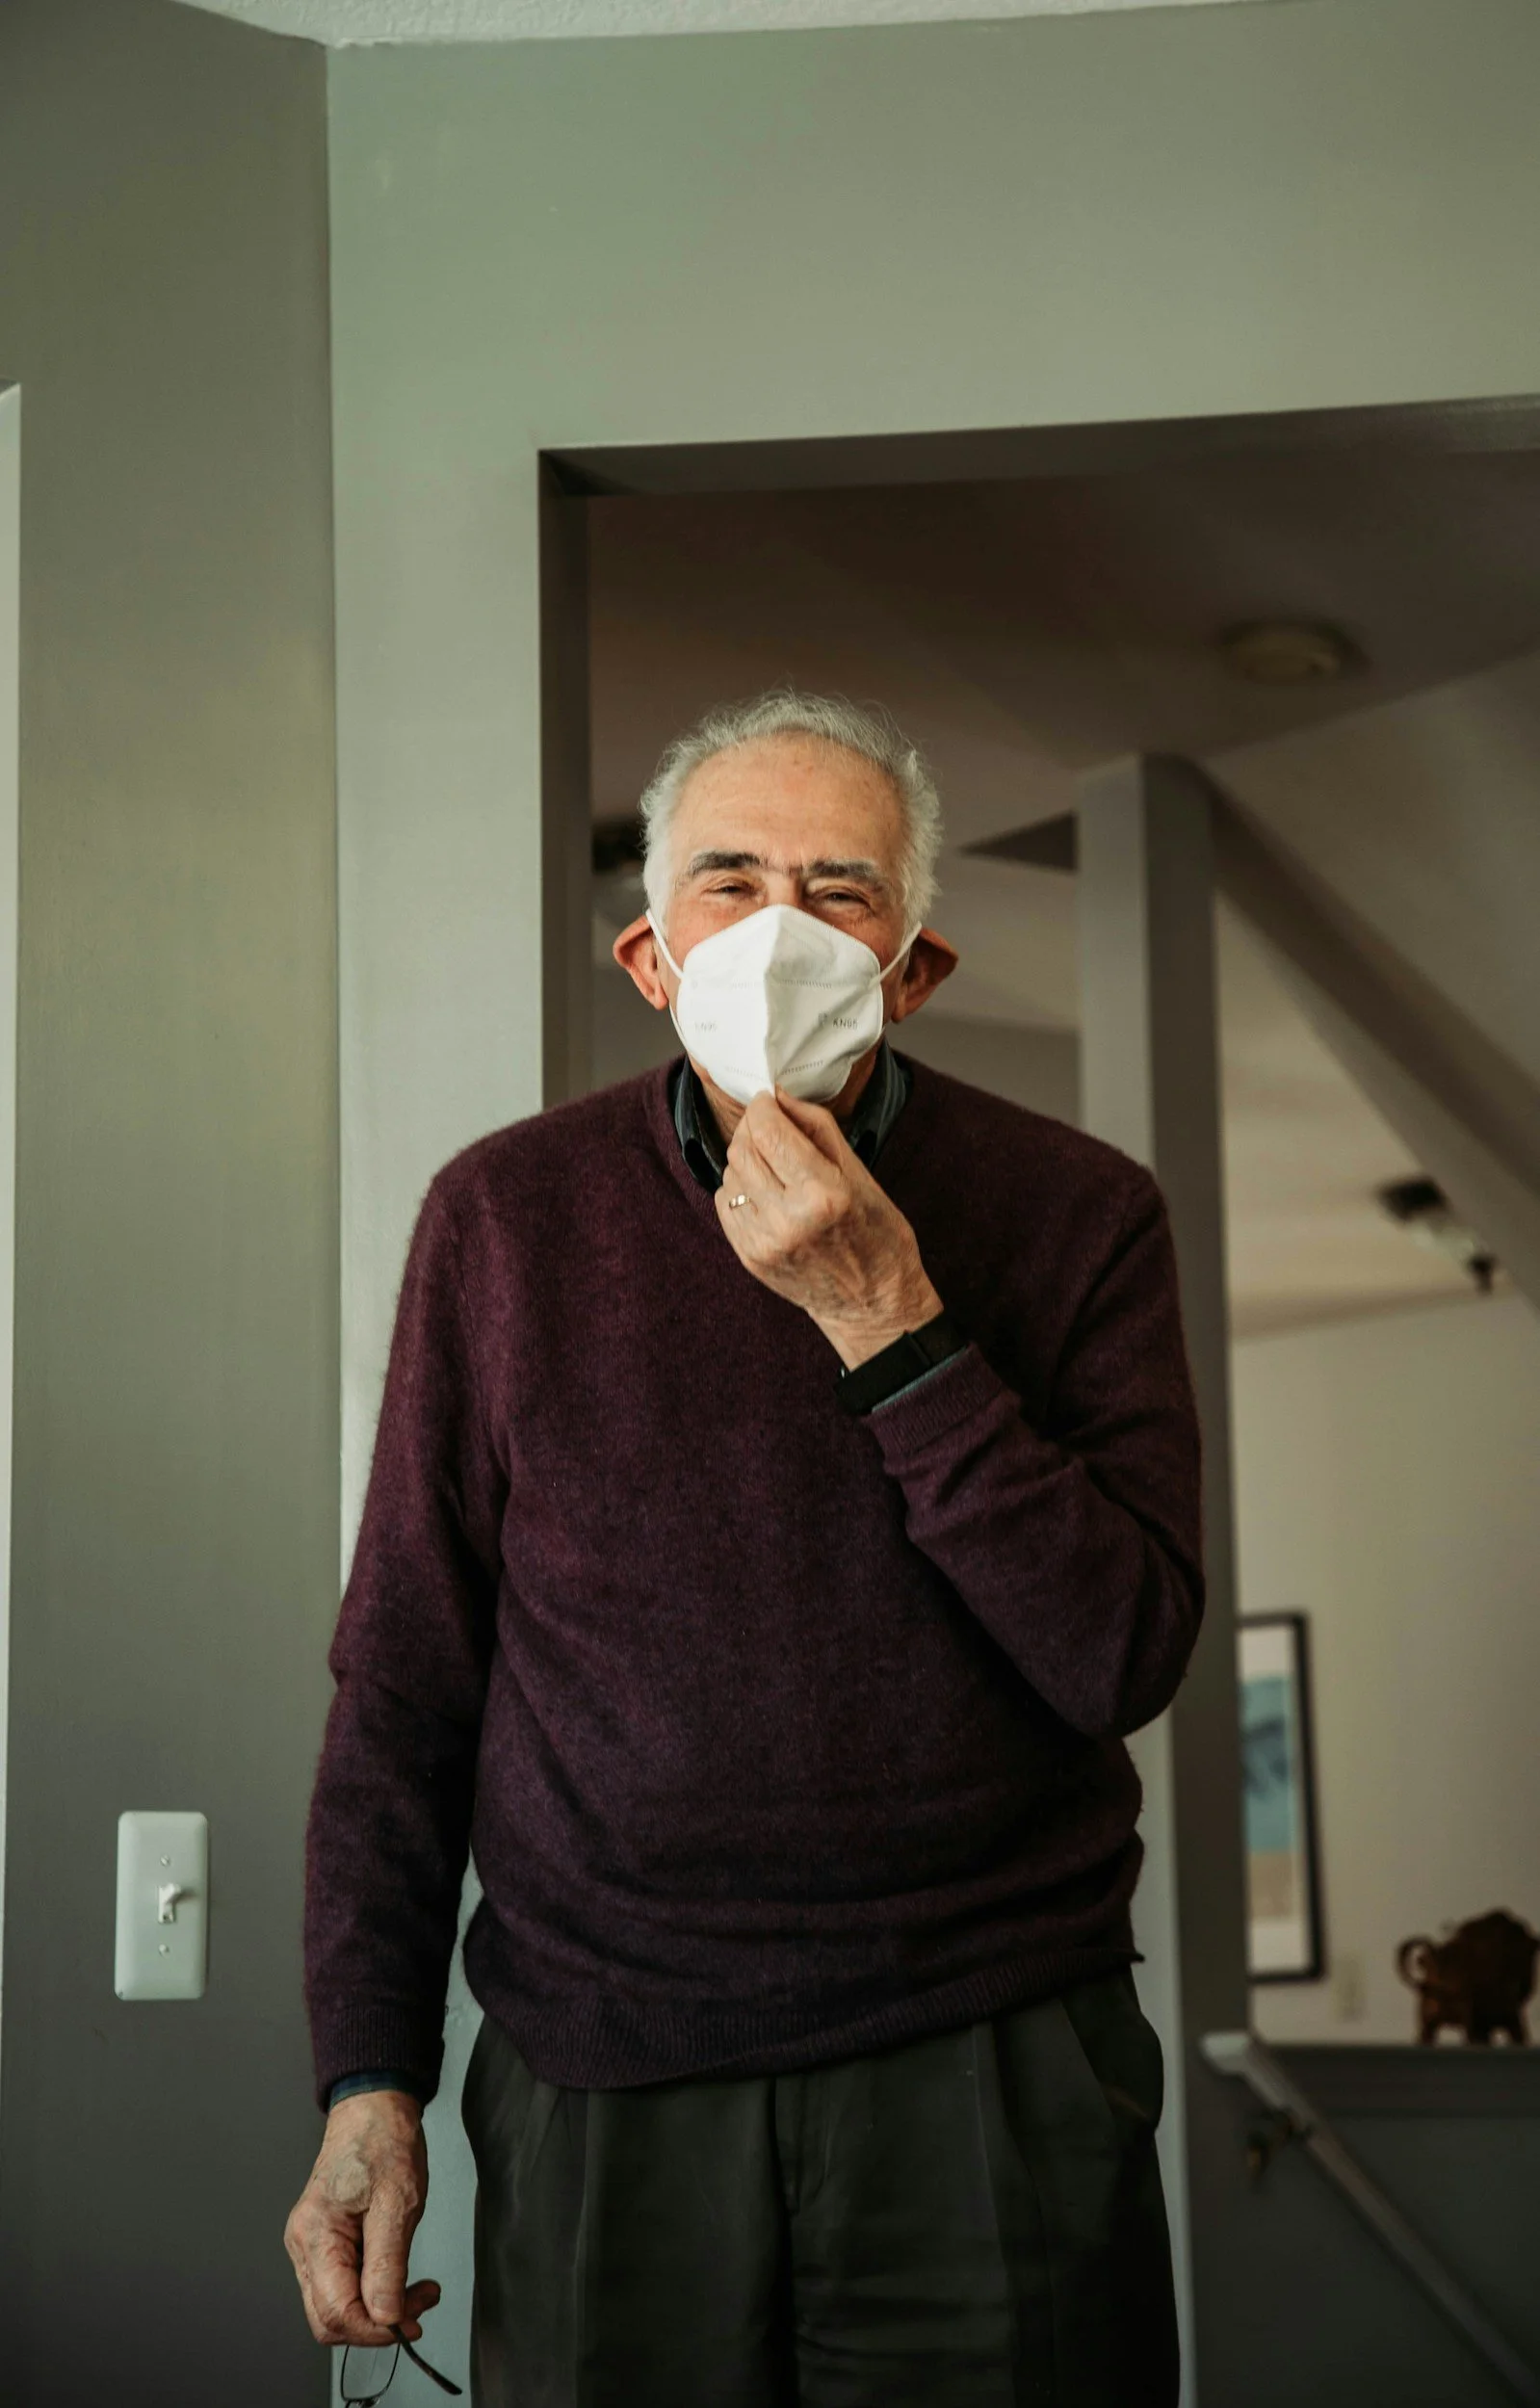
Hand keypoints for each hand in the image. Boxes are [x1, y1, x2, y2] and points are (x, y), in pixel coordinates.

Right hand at [284, 2089, 439, 2349]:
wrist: (373, 2109)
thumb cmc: (383, 2142)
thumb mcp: (397, 2202)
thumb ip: (388, 2265)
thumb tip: (386, 2317)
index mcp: (316, 2235)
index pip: (336, 2313)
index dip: (375, 2329)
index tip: (411, 2323)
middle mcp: (304, 2245)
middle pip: (329, 2319)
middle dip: (377, 2323)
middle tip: (419, 2306)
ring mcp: (311, 2245)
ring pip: (337, 2306)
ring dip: (378, 2309)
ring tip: (417, 2290)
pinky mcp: (325, 2243)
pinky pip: (343, 2285)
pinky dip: (373, 2290)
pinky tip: (398, 2276)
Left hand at [716, 1089, 941, 1366]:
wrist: (871, 1302)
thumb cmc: (877, 1234)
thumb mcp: (860, 1173)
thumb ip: (816, 1128)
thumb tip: (779, 1097)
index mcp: (823, 1194)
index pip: (769, 1132)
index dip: (763, 1107)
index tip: (768, 1101)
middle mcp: (788, 1219)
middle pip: (743, 1149)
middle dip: (754, 1129)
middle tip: (772, 1128)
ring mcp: (764, 1242)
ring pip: (730, 1173)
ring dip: (747, 1159)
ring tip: (776, 1167)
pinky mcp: (749, 1257)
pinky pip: (725, 1203)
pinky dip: (741, 1189)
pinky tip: (767, 1195)